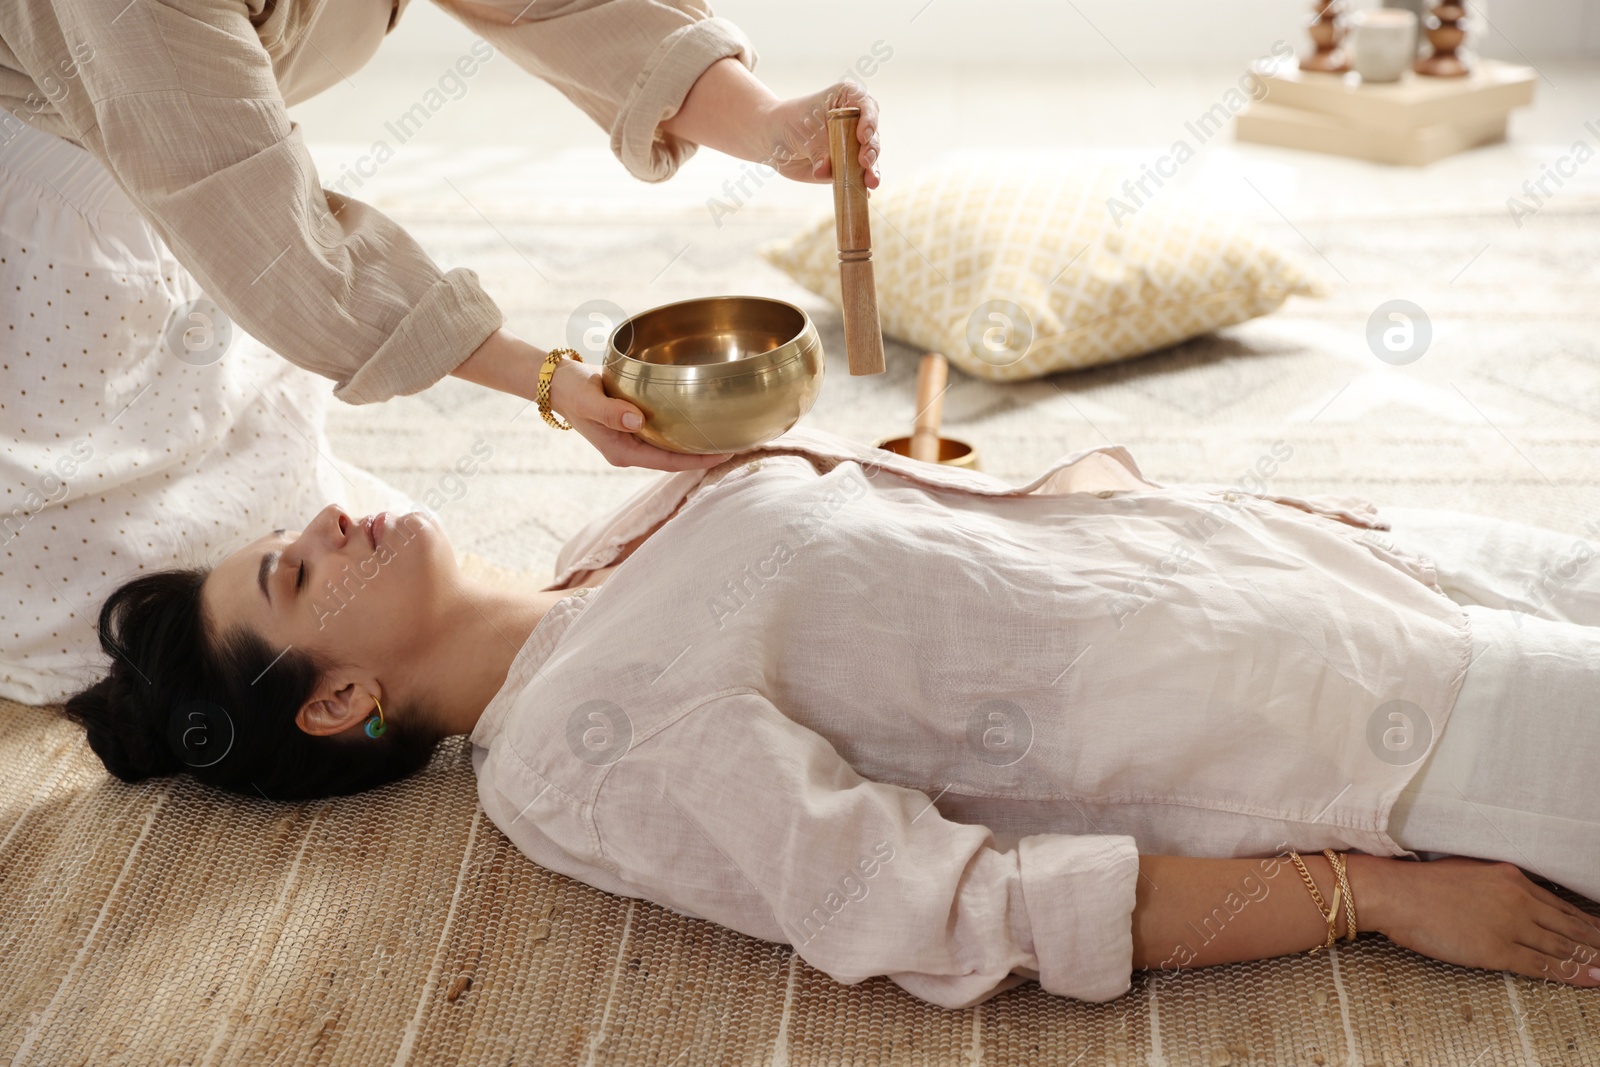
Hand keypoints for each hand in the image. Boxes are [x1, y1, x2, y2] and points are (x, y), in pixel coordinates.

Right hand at [548, 357, 733, 471]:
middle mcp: (631, 450)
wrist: (558, 382)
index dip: (697, 461)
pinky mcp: (634, 425)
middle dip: (704, 456)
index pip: (668, 462)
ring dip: (696, 444)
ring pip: (672, 447)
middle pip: (675, 459)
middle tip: (738, 445)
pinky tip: (702, 421)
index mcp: (623, 451)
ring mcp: (633, 439)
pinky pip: (665, 432)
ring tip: (727, 436)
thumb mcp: (589, 399)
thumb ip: (610, 411)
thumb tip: (638, 421)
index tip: (724, 454)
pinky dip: (684, 429)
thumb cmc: (572, 389)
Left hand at [754, 80, 880, 188]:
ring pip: (869, 158)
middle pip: (872, 135)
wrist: (773, 140)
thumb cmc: (788, 124)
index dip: (870, 120)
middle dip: (871, 150)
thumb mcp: (802, 134)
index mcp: (847, 99)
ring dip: (871, 170)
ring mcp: (853, 145)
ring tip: (870, 182)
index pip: (867, 106)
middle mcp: (855, 121)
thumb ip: (818, 152)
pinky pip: (858, 177)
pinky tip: (864, 195)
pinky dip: (861, 186)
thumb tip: (825, 172)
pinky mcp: (848, 166)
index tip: (863, 136)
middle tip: (864, 162)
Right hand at [1368, 856, 1599, 987]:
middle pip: (1568, 925)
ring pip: (1562, 945)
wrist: (1395, 893)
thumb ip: (1496, 884)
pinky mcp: (1497, 949)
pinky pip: (1542, 964)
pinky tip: (1589, 979)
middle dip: (1595, 942)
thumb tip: (1513, 896)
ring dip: (1590, 960)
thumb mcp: (1468, 870)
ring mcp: (1509, 924)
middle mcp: (1517, 898)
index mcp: (1510, 877)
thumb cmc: (1421, 883)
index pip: (1559, 904)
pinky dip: (1570, 973)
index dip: (1585, 922)